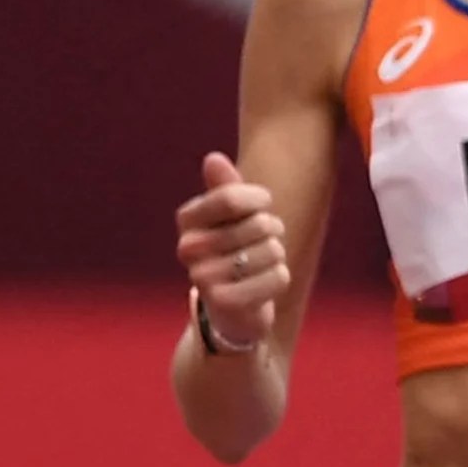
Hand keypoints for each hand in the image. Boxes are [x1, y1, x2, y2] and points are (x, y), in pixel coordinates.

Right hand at [174, 152, 287, 355]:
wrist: (233, 308)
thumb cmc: (235, 250)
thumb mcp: (231, 216)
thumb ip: (225, 187)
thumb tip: (213, 158)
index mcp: (187, 220)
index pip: (230, 197)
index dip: (259, 200)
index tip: (262, 205)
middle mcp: (188, 248)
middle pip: (258, 224)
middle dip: (273, 230)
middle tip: (262, 242)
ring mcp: (203, 277)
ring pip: (272, 250)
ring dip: (277, 257)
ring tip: (260, 265)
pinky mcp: (225, 302)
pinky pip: (279, 277)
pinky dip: (281, 278)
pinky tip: (264, 285)